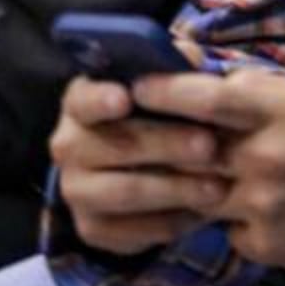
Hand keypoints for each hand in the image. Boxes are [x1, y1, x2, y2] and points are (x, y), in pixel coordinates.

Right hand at [51, 75, 230, 254]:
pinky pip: (134, 231)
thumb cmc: (150, 120)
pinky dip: (171, 223)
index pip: (82, 98)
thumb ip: (171, 69)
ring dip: (174, 189)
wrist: (128, 173)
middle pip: (114, 145)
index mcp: (80, 103)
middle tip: (208, 145)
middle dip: (164, 145)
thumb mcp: (157, 89)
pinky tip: (202, 214)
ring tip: (217, 187)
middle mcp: (68, 146)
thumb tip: (189, 54)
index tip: (126, 98)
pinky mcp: (92, 229)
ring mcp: (77, 191)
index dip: (101, 98)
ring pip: (126, 192)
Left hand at [135, 68, 284, 277]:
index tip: (134, 88)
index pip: (206, 98)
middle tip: (128, 133)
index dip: (164, 92)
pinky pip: (221, 228)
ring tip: (167, 172)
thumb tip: (185, 59)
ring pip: (194, 192)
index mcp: (275, 114)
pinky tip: (234, 209)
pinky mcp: (263, 244)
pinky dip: (221, 219)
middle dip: (155, 142)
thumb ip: (244, 85)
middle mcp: (265, 159)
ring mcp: (263, 206)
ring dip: (181, 184)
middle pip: (188, 150)